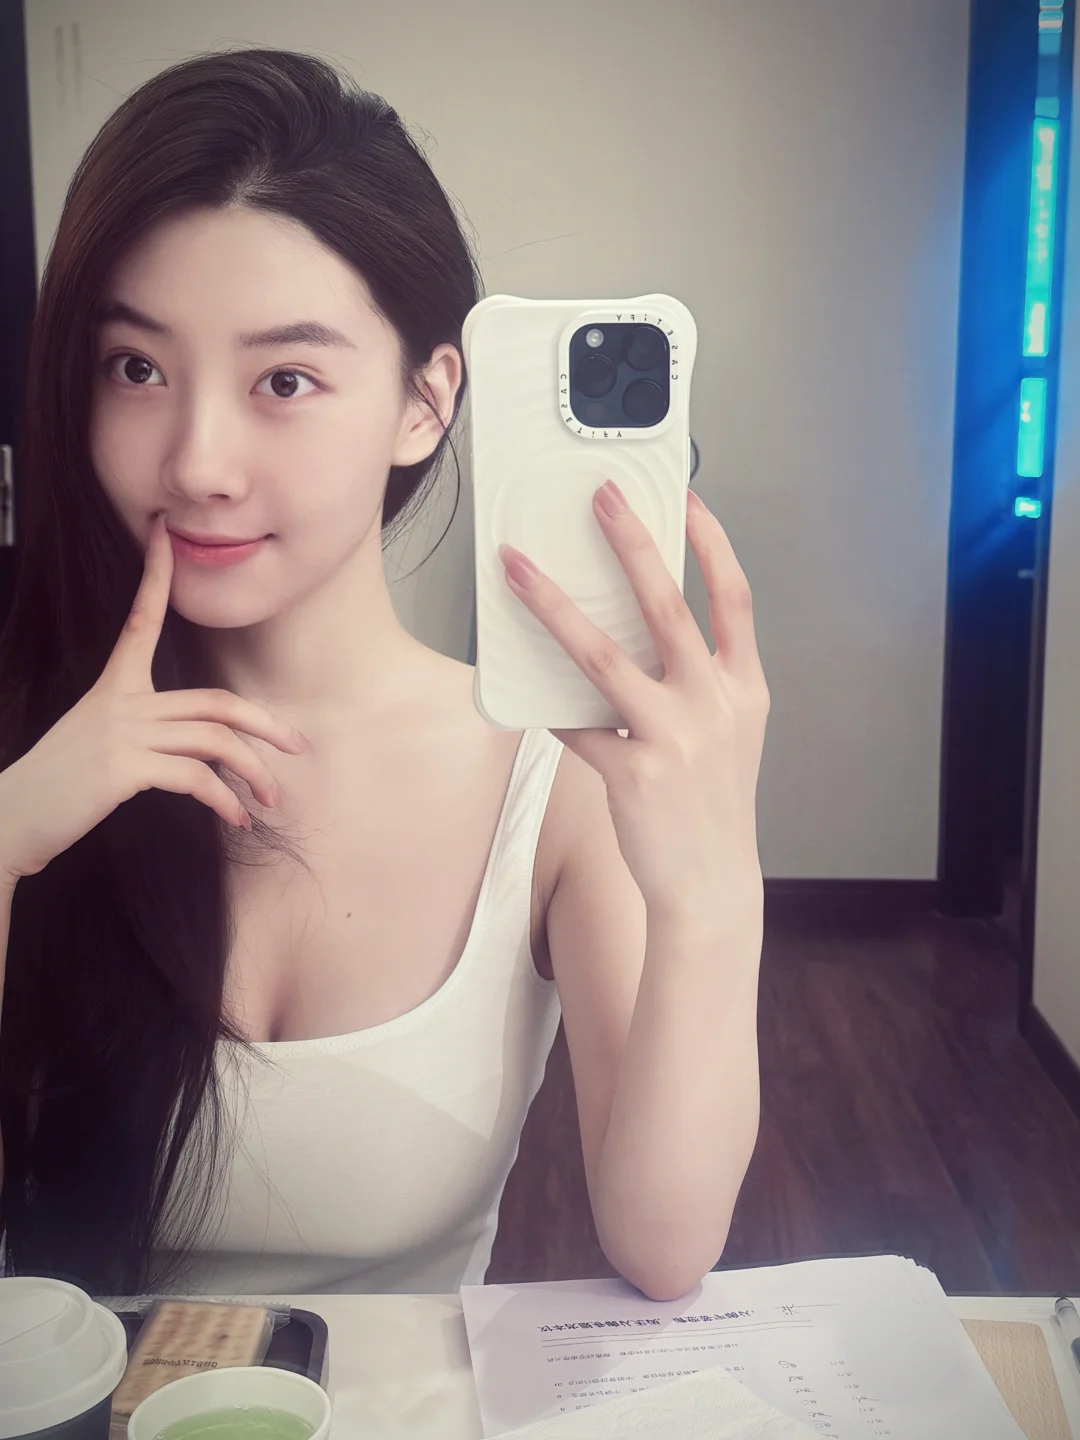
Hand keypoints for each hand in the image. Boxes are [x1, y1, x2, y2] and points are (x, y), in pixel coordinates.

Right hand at [0, 512, 309, 883]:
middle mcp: (120, 701)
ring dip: (254, 773)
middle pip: (217, 702)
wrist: (11, 820)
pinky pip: (195, 778)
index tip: (163, 533)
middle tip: (299, 746)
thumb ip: (145, 732)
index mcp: (114, 686)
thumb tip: (200, 753)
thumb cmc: (60, 789)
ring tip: (271, 799)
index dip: (155, 573)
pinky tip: (237, 819)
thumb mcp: (101, 743)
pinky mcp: (122, 767)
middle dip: (266, 725)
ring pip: (215, 740)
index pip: (141, 617)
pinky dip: (224, 801)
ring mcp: (121, 731)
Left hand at [497, 482, 768, 919]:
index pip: (734, 599)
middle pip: (668, 607)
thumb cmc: (712, 803)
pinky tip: (528, 690)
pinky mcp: (632, 774)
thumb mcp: (727, 733)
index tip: (685, 498)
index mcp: (743, 690)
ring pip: (604, 657)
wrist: (711, 883)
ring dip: (556, 606)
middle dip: (632, 543)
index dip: (712, 543)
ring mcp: (673, 739)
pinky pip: (576, 726)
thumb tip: (632, 631)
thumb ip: (695, 682)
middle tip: (601, 497)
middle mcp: (713, 706)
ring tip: (520, 568)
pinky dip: (551, 707)